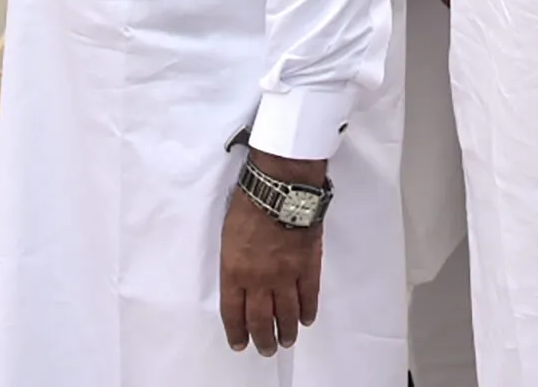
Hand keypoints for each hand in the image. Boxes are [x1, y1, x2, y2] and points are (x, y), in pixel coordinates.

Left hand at [218, 149, 323, 355]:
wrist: (280, 187)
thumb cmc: (250, 204)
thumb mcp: (228, 236)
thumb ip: (234, 264)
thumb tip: (241, 280)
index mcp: (234, 272)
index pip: (234, 313)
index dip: (237, 332)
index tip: (240, 344)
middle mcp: (259, 280)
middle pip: (261, 320)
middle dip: (263, 339)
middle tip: (266, 349)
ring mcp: (286, 275)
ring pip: (287, 314)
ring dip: (287, 331)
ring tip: (287, 341)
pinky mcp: (308, 266)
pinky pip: (309, 296)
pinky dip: (308, 310)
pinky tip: (307, 319)